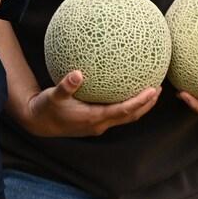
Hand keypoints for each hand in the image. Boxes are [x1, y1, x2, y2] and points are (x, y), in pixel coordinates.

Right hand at [23, 71, 159, 137]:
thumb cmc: (46, 108)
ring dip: (139, 107)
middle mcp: (100, 124)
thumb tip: (77, 73)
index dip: (140, 101)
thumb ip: (66, 86)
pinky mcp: (94, 122)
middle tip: (158, 89)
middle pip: (130, 116)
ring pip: (125, 117)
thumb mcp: (53, 96)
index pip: (123, 110)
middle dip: (146, 104)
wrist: (39, 123)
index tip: (153, 90)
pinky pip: (116, 114)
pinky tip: (124, 92)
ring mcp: (98, 125)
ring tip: (150, 92)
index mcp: (94, 118)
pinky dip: (126, 106)